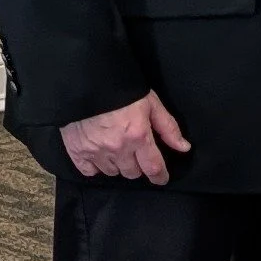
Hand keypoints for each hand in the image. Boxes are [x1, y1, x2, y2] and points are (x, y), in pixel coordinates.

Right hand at [60, 92, 190, 184]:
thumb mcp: (151, 104)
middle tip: (136, 153)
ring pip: (112, 172)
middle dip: (138, 166)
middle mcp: (117, 148)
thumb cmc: (123, 90)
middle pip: (132, 173)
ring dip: (118, 165)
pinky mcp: (77, 151)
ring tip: (117, 150)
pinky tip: (100, 155)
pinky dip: (96, 167)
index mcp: (138, 136)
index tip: (162, 179)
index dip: (160, 177)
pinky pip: (90, 171)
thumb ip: (168, 128)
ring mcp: (95, 151)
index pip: (153, 168)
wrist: (86, 82)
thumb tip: (184, 148)